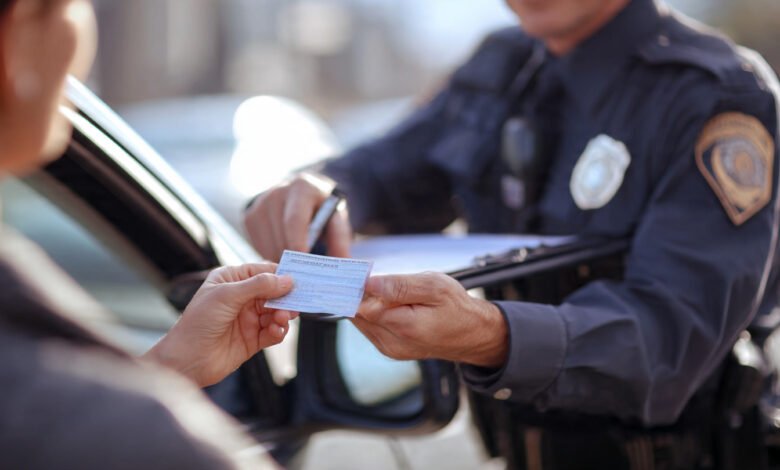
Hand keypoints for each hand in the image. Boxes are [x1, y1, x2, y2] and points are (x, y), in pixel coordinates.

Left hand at [144, 264, 297, 386]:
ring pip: (276, 312)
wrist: (187, 360)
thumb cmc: (198, 322)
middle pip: (274, 293)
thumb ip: (259, 286)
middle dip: (286, 297)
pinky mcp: (253, 339)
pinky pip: (273, 332)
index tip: (299, 279)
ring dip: (283, 315)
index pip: (263, 271)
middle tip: (295, 302)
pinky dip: (279, 331)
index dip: (281, 274)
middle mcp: (242, 298)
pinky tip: (276, 331)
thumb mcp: (227, 296)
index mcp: (232, 280)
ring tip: (281, 319)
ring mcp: (248, 319)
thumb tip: (287, 280)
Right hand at [244, 173, 351, 261]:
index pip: (295, 220)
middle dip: (293, 257)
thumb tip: (343, 262)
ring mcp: (260, 204)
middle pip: (281, 236)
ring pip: (268, 244)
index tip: (302, 261)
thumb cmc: (322, 209)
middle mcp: (277, 193)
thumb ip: (339, 238)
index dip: (297, 242)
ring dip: (282, 258)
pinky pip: (258, 245)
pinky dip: (271, 254)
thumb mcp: (336, 218)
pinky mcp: (249, 216)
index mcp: (302, 188)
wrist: (301, 194)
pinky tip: (284, 251)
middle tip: (305, 272)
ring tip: (297, 262)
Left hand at [353, 272, 507, 366]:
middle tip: (363, 273)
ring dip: (364, 301)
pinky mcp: (388, 349)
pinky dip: (372, 311)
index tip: (354, 269)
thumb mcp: (434, 287)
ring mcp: (389, 348)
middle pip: (357, 312)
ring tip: (380, 287)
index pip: (361, 304)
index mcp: (403, 326)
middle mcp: (392, 342)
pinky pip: (368, 326)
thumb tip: (368, 283)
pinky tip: (385, 301)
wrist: (470, 333)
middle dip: (358, 292)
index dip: (356, 285)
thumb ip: (400, 286)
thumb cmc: (456, 307)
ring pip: (360, 319)